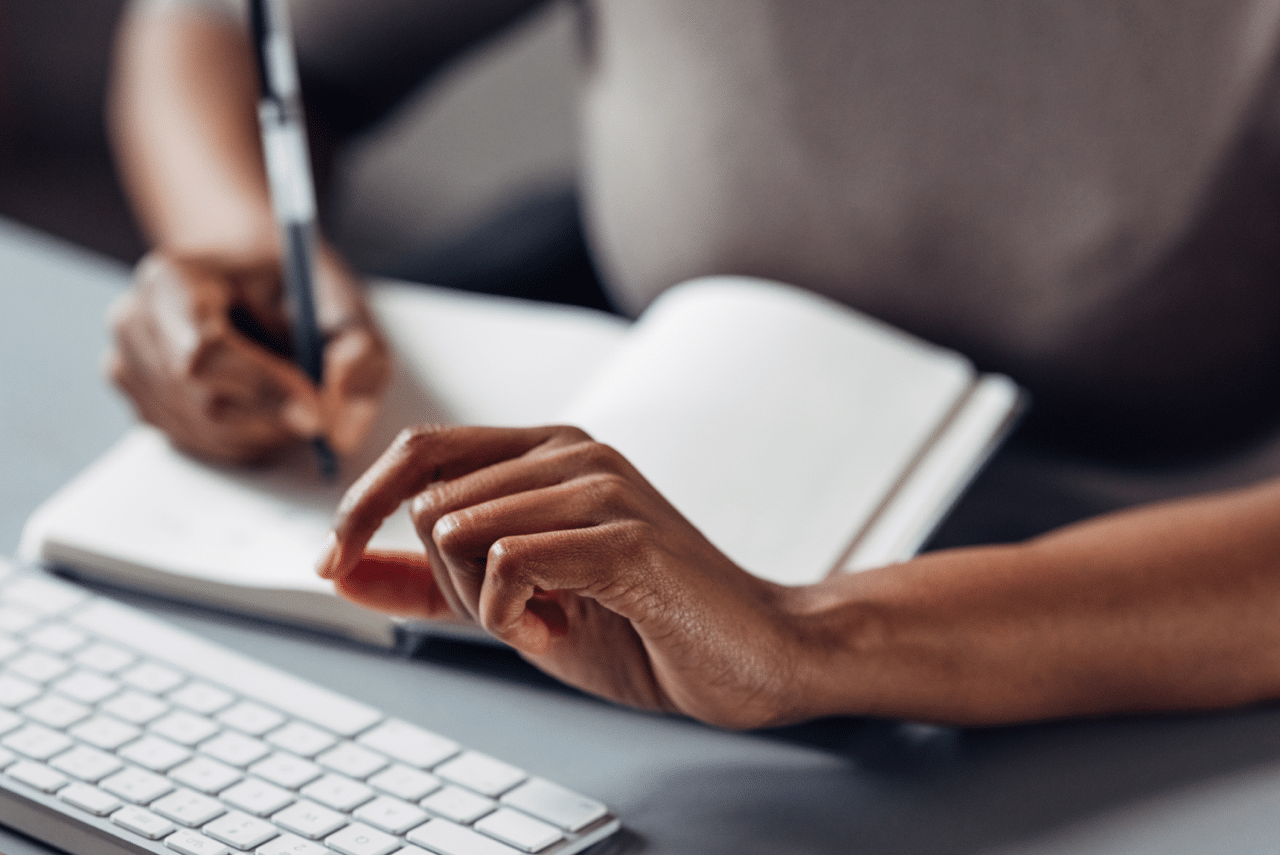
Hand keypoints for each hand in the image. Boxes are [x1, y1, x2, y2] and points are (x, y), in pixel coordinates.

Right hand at [108, 248, 389, 464]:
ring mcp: (128, 367)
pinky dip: (247, 441)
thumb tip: (335, 428)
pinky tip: (267, 408)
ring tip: (298, 399)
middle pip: (203, 402)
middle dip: (274, 419)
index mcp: (174, 278)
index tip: (316, 413)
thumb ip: (356, 355)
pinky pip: (198, 446)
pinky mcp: (140, 404)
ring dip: (267, 434)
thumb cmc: (293, 284)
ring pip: (205, 433)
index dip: (262, 389)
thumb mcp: (343, 303)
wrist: (248, 277)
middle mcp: (135, 322)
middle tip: (323, 415)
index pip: (205, 351)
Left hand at [318, 424, 813, 728]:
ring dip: (484, 605)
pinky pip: (506, 564)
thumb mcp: (517, 604)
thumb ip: (432, 581)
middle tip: (519, 616)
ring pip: (458, 533)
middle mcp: (572, 450)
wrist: (756, 655)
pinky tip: (564, 626)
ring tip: (551, 620)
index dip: (360, 507)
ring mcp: (599, 486)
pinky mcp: (621, 536)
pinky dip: (512, 618)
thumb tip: (340, 568)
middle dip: (447, 583)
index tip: (336, 562)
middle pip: (430, 503)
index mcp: (549, 451)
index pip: (421, 450)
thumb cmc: (645, 625)